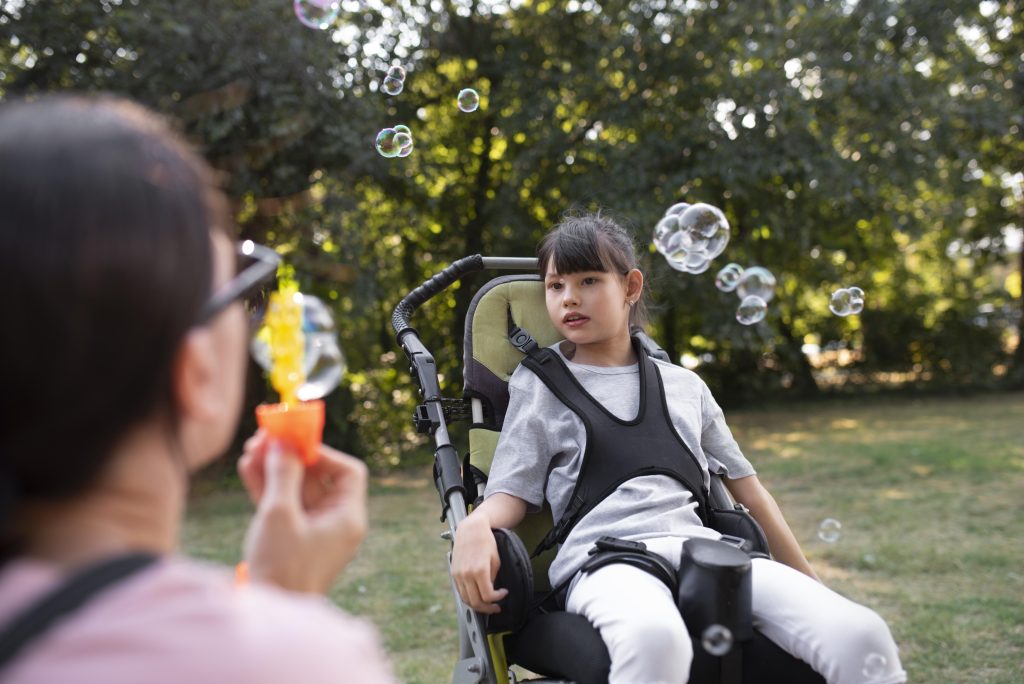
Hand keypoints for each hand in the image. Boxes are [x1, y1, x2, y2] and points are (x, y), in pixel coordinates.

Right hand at [238, 430, 368, 593]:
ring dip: (274, 468)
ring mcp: (313, 531)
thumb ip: (283, 474)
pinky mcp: (292, 539)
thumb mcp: (280, 514)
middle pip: (317, 478)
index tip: (296, 443)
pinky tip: (247, 468)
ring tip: (250, 449)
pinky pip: (284, 504)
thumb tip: (283, 443)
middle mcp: (335, 523)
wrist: (270, 613)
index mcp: (347, 517)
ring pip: (296, 489)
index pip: (348, 472)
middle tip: (266, 437)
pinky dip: (267, 487)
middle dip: (290, 456)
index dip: (323, 453)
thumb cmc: (283, 568)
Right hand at [450, 512, 506, 613]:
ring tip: (486, 605)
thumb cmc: (486, 541)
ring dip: (477, 606)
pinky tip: (477, 596)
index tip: (503, 594)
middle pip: (475, 602)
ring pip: (466, 600)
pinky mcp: (454, 573)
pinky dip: (469, 597)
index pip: (488, 596)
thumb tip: (491, 592)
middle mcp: (466, 574)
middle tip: (496, 608)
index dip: (498, 598)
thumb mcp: (495, 560)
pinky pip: (460, 592)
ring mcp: (458, 574)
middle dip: (487, 608)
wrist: (471, 529)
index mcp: (479, 571)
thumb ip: (492, 578)